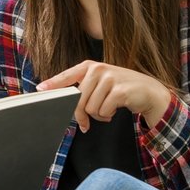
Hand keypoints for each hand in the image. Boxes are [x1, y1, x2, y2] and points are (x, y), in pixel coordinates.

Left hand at [37, 60, 172, 130]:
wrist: (149, 91)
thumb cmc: (120, 89)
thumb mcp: (101, 83)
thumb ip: (83, 88)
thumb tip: (62, 102)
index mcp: (90, 66)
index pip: (66, 76)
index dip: (53, 84)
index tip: (40, 89)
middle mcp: (98, 69)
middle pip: (77, 99)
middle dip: (81, 115)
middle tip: (87, 122)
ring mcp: (109, 78)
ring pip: (90, 108)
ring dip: (98, 115)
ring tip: (108, 110)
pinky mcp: (119, 90)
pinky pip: (103, 111)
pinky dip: (107, 116)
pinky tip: (115, 110)